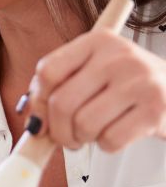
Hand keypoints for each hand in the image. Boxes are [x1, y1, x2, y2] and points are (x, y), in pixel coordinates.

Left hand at [25, 29, 165, 151]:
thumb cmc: (128, 85)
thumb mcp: (95, 71)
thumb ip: (62, 86)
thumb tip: (32, 120)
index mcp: (97, 41)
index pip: (48, 71)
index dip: (37, 101)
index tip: (40, 117)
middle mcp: (118, 56)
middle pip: (62, 103)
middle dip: (58, 130)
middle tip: (66, 137)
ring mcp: (139, 81)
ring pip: (83, 124)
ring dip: (83, 139)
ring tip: (93, 134)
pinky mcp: (154, 109)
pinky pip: (110, 139)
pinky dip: (106, 146)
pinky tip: (116, 134)